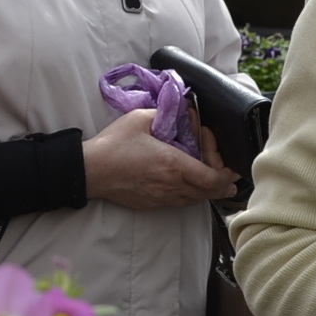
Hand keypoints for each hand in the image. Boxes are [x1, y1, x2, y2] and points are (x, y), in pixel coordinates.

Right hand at [83, 109, 239, 210]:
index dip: (225, 168)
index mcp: (173, 165)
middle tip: (216, 159)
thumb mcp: (140, 118)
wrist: (90, 171)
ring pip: (198, 199)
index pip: (214, 179)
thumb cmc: (113, 145)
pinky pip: (182, 202)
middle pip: (212, 192)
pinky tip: (186, 178)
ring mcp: (163, 197)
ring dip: (207, 186)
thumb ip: (167, 113)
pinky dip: (192, 192)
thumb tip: (184, 111)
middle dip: (222, 177)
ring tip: (206, 168)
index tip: (213, 147)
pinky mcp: (154, 203)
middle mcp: (172, 185)